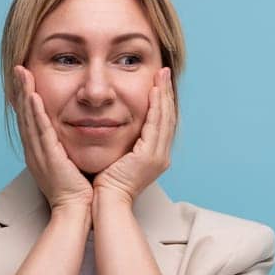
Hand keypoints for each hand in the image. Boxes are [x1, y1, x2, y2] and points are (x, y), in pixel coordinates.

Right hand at [12, 65, 93, 212]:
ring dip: (25, 94)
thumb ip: (67, 149)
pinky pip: (40, 130)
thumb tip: (74, 136)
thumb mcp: (69, 164)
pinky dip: (36, 112)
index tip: (26, 79)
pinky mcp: (48, 157)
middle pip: (25, 115)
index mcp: (39, 152)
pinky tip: (33, 96)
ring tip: (21, 73)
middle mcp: (35, 151)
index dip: (26, 99)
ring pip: (29, 118)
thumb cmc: (77, 192)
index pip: (31, 120)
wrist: (75, 211)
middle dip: (20, 90)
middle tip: (18, 68)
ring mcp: (39, 154)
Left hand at [93, 66, 175, 207]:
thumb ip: (123, 144)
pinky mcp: (149, 156)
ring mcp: (158, 156)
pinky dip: (155, 106)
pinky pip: (155, 125)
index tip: (158, 82)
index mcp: (154, 157)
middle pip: (167, 117)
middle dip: (165, 93)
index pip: (161, 123)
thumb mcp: (118, 159)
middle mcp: (161, 156)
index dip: (161, 101)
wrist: (107, 203)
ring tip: (161, 75)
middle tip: (164, 72)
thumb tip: (114, 127)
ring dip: (163, 94)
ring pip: (164, 118)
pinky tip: (153, 91)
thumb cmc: (106, 185)